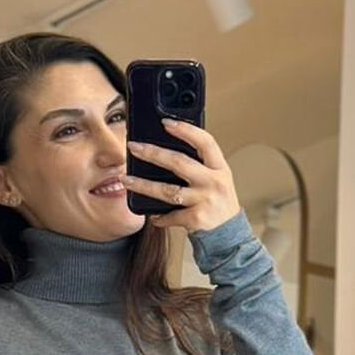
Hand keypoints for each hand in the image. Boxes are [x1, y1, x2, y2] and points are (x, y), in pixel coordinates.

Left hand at [124, 120, 240, 232]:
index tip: (165, 122)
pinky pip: (170, 215)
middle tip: (134, 147)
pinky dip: (158, 217)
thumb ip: (200, 164)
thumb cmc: (218, 201)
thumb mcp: (217, 178)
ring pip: (167, 190)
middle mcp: (213, 182)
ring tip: (126, 180)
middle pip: (179, 163)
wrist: (229, 232)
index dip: (186, 130)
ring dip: (143, 185)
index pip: (205, 142)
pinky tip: (151, 215)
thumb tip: (167, 151)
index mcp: (219, 167)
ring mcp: (204, 200)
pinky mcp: (196, 219)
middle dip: (153, 153)